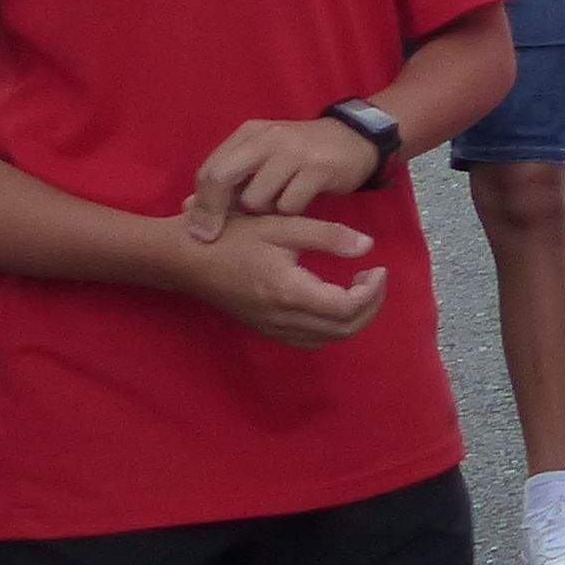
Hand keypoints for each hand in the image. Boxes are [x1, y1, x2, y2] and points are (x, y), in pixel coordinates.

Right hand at [174, 214, 385, 346]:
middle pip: (342, 330)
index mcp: (289, 292)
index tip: (379, 268)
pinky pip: (308, 339)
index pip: (346, 308)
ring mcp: (272, 328)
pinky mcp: (264, 328)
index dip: (371, 293)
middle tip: (375, 278)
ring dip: (352, 319)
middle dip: (369, 307)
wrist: (186, 258)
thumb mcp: (282, 225)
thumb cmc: (232, 236)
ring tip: (359, 287)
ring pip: (326, 339)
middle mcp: (282, 318)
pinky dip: (329, 327)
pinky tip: (331, 300)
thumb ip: (327, 236)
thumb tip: (367, 246)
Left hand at [184, 115, 385, 233]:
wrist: (355, 140)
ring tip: (274, 209)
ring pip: (255, 198)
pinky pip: (288, 206)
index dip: (200, 203)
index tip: (199, 231)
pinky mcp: (319, 169)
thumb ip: (230, 180)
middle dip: (214, 212)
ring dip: (261, 214)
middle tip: (214, 236)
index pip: (210, 169)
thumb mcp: (264, 158)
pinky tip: (298, 207)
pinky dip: (289, 214)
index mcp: (249, 134)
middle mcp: (268, 138)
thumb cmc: (301, 155)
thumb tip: (186, 210)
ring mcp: (294, 152)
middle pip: (222, 177)